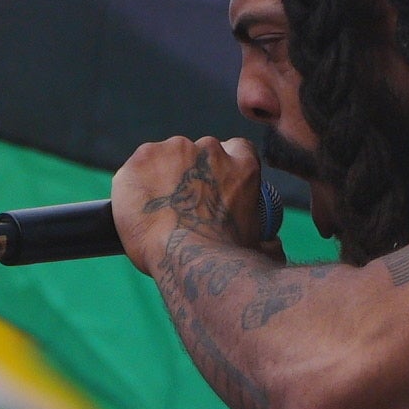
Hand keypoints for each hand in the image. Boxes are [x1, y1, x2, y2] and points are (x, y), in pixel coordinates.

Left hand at [111, 135, 275, 273]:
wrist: (189, 259)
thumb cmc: (229, 259)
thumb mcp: (259, 246)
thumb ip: (268, 240)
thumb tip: (272, 244)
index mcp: (242, 165)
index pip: (236, 149)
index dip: (222, 167)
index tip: (213, 186)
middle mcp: (210, 149)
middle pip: (197, 153)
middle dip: (189, 173)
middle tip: (181, 206)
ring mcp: (174, 149)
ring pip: (164, 158)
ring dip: (161, 177)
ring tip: (157, 211)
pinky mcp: (143, 158)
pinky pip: (136, 168)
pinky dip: (135, 184)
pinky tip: (138, 208)